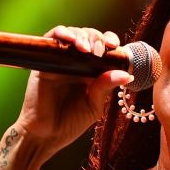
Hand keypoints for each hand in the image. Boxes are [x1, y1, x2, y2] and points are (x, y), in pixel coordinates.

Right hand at [14, 25, 131, 156]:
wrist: (46, 136)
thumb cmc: (70, 123)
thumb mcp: (94, 105)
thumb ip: (106, 87)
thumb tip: (126, 74)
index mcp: (91, 71)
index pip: (103, 48)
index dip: (110, 42)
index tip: (117, 47)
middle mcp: (76, 63)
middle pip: (89, 37)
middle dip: (97, 39)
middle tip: (99, 51)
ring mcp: (59, 60)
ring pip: (72, 34)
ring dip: (82, 36)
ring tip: (86, 48)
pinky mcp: (43, 61)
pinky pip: (51, 39)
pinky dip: (62, 33)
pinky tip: (71, 40)